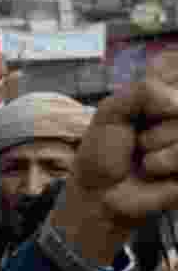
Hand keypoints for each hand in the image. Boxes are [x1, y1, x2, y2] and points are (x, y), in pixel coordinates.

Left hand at [49, 51, 177, 265]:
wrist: (99, 195)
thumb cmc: (103, 152)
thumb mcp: (111, 112)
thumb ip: (141, 92)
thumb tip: (176, 103)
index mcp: (168, 96)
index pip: (174, 75)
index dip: (161, 95)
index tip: (144, 111)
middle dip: (157, 126)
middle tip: (140, 140)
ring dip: (161, 149)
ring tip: (147, 160)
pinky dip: (167, 164)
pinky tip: (158, 173)